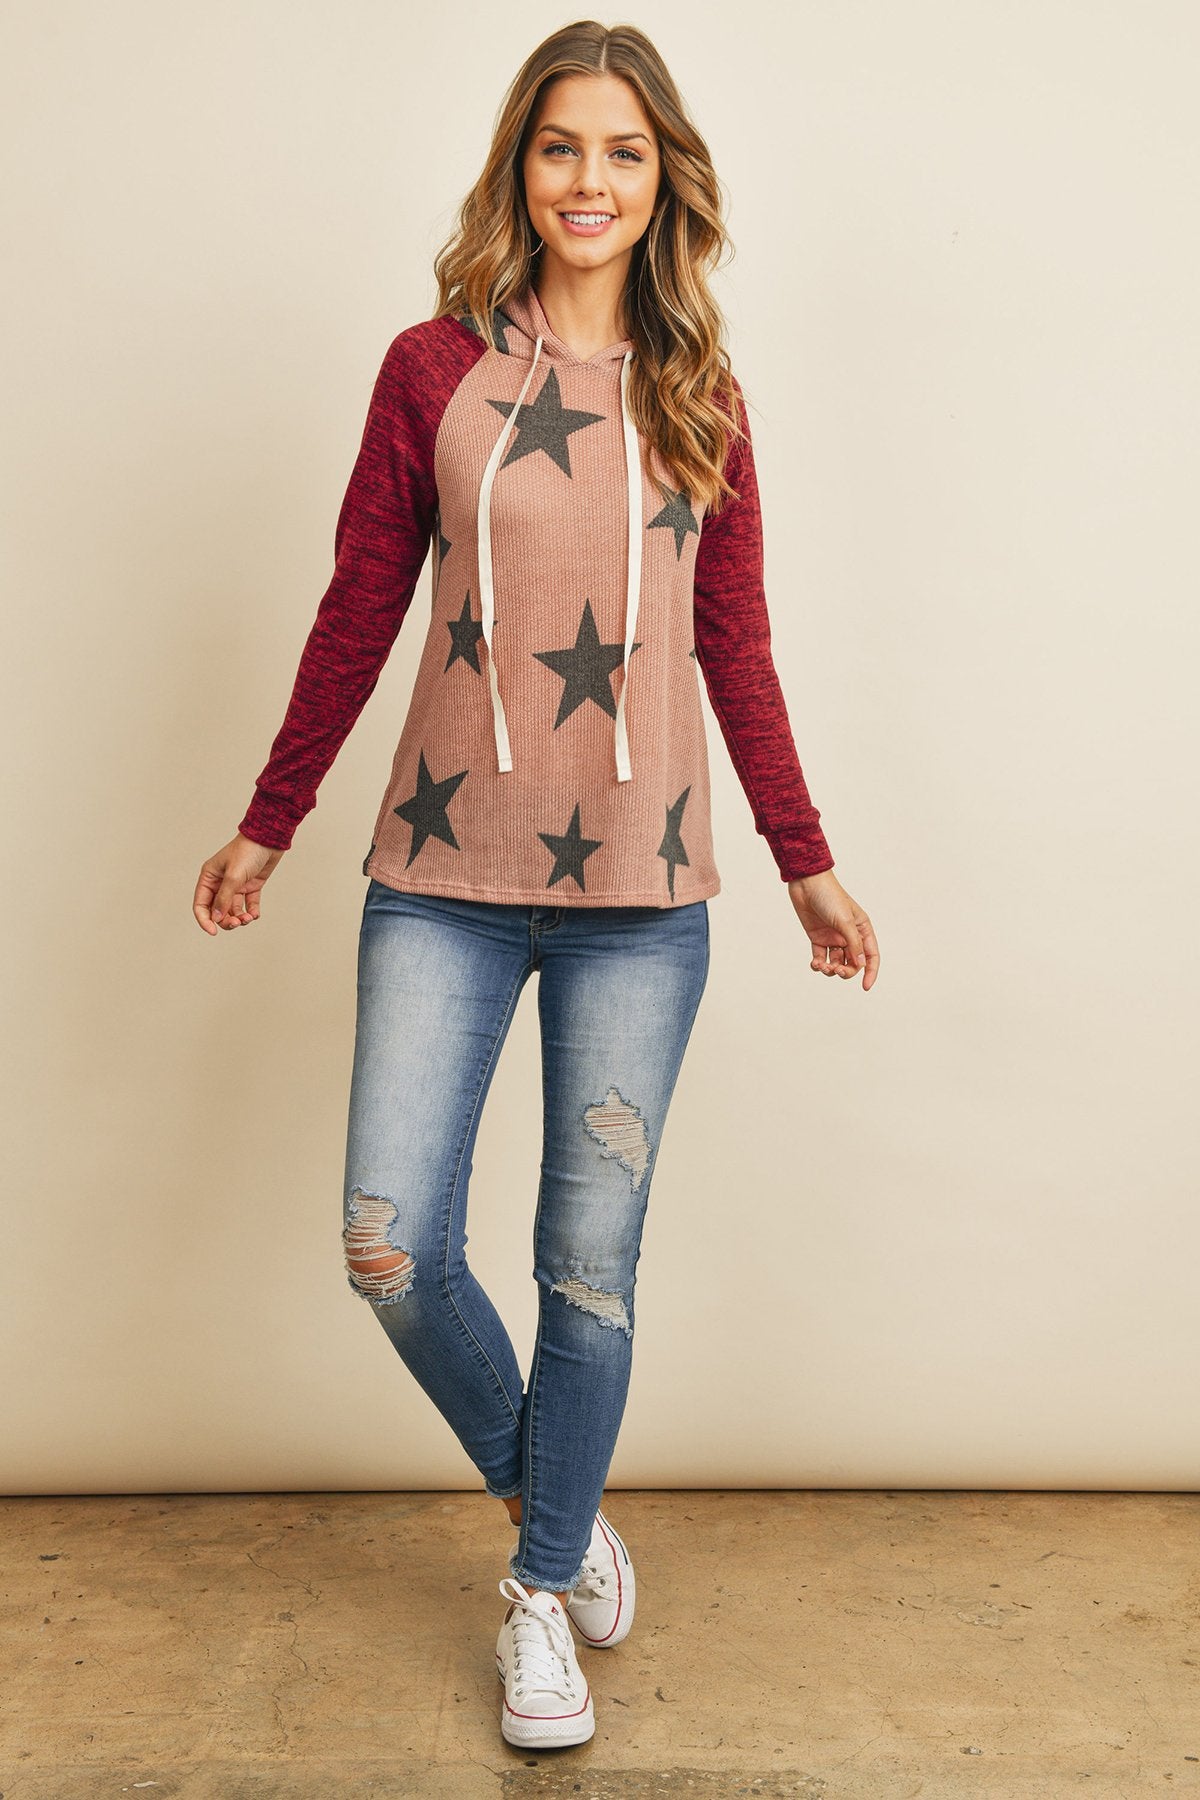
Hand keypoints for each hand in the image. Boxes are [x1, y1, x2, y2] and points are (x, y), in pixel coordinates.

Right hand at [193, 833, 286, 934]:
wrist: (269, 839)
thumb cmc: (248, 852)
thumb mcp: (234, 876)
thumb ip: (224, 898)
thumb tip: (216, 918)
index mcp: (209, 877)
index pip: (201, 904)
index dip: (205, 920)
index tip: (213, 932)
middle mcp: (220, 883)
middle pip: (218, 911)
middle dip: (226, 920)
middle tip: (238, 923)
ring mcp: (236, 885)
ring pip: (233, 910)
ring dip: (240, 918)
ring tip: (249, 918)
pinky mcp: (251, 886)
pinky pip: (248, 904)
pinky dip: (251, 912)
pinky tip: (255, 914)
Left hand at [787, 870, 878, 989]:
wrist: (807, 884)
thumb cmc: (830, 897)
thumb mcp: (844, 921)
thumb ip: (853, 944)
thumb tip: (860, 965)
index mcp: (862, 929)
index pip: (871, 956)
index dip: (870, 972)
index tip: (866, 987)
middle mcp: (849, 935)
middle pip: (852, 963)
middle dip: (846, 971)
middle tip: (836, 970)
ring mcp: (833, 937)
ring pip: (836, 962)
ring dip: (830, 969)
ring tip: (821, 966)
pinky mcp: (817, 938)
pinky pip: (820, 957)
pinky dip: (818, 964)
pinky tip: (815, 964)